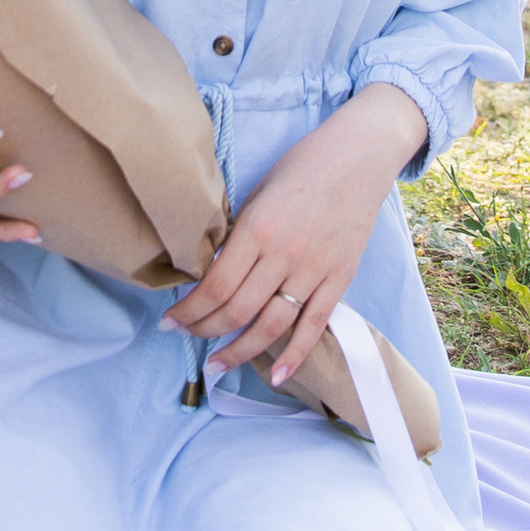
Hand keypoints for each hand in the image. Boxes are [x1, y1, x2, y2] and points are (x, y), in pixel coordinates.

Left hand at [165, 84, 427, 385]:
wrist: (359, 155)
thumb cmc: (302, 166)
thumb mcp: (257, 193)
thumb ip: (237, 235)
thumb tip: (209, 272)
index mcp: (257, 229)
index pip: (214, 286)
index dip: (187, 311)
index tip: (170, 320)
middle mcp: (284, 255)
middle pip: (237, 310)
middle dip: (204, 330)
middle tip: (185, 337)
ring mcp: (314, 270)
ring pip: (271, 326)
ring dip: (239, 350)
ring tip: (216, 364)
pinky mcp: (339, 279)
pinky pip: (313, 325)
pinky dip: (294, 355)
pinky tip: (275, 375)